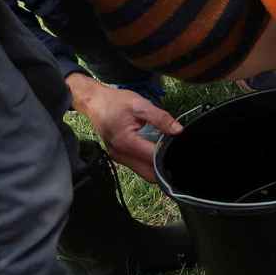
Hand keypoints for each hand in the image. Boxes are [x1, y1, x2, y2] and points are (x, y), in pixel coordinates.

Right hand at [67, 73, 181, 181]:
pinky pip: (138, 165)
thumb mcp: (140, 105)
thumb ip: (160, 118)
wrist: (94, 101)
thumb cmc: (115, 102)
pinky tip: (156, 149)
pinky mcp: (119, 156)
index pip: (154, 159)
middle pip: (149, 173)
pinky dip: (149, 162)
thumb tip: (178, 130)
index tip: (182, 150)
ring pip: (144, 172)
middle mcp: (121, 155)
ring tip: (168, 150)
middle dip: (165, 166)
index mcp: (126, 142)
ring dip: (157, 165)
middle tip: (178, 154)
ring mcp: (118, 157)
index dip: (169, 156)